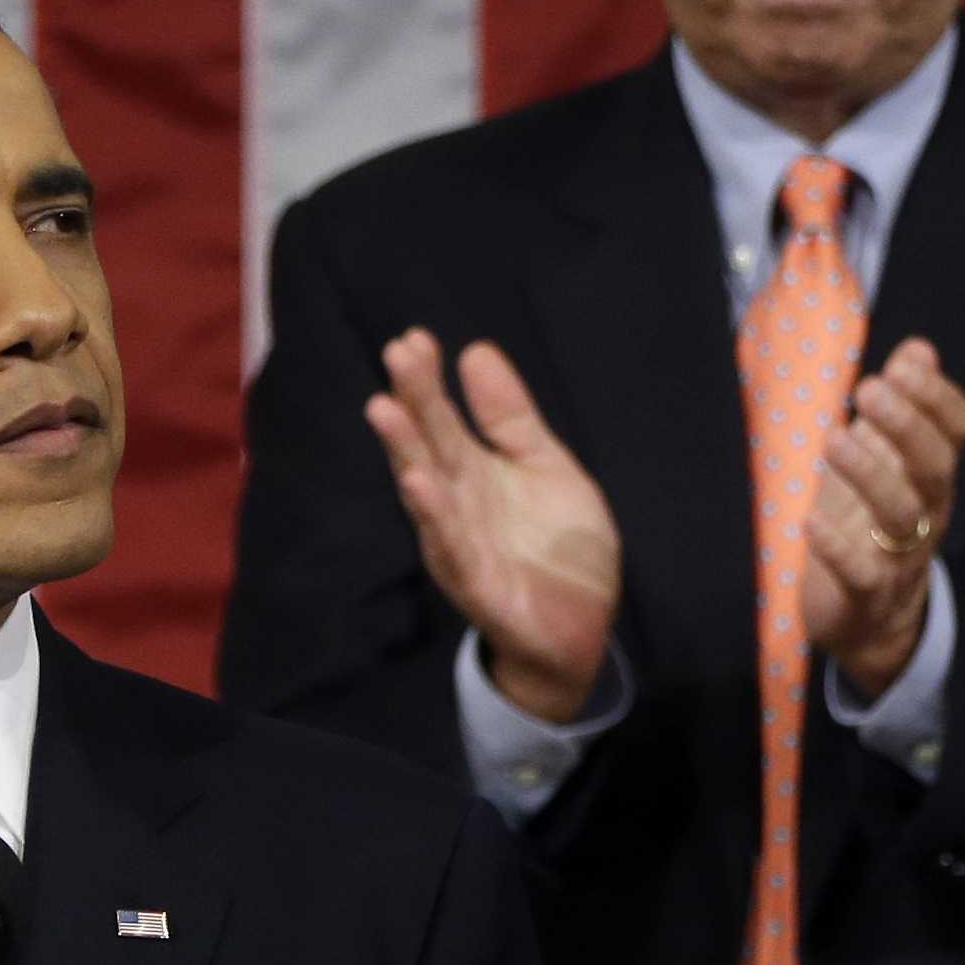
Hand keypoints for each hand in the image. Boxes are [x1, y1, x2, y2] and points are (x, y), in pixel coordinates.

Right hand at [365, 331, 621, 725]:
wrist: (579, 628)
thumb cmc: (557, 543)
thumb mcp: (545, 465)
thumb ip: (511, 416)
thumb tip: (476, 349)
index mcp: (472, 469)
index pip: (442, 417)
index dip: (428, 380)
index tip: (414, 337)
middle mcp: (455, 501)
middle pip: (429, 444)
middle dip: (412, 400)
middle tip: (396, 353)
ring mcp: (459, 541)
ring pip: (426, 492)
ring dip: (404, 451)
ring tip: (385, 408)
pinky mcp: (475, 583)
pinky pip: (451, 547)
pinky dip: (434, 516)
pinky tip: (419, 482)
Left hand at [803, 337, 964, 699]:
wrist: (871, 622)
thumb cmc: (871, 524)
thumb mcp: (884, 463)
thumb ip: (900, 410)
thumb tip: (919, 348)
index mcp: (930, 477)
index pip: (956, 434)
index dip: (938, 399)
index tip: (904, 365)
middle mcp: (925, 512)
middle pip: (933, 468)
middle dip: (905, 426)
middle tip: (867, 388)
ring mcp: (899, 555)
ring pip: (899, 514)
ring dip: (869, 473)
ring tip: (834, 437)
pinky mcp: (865, 594)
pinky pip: (861, 574)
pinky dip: (837, 547)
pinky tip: (811, 519)